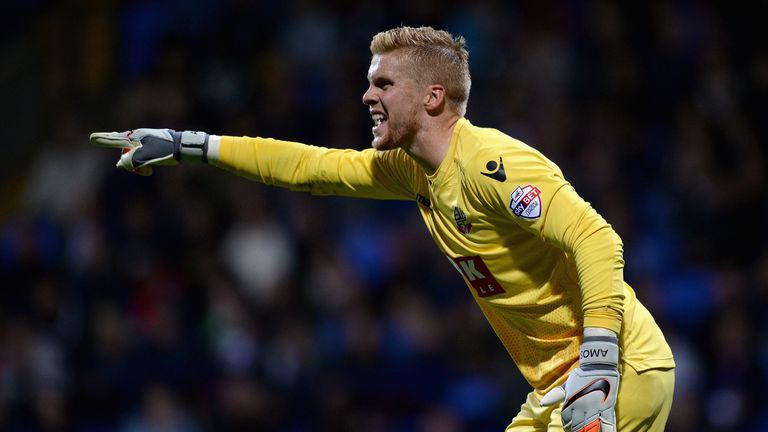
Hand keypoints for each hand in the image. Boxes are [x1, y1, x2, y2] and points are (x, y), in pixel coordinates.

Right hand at [90, 128, 208, 175]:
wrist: (183, 146)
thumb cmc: (164, 151)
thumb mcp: (145, 158)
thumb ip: (129, 161)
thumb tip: (119, 164)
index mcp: (134, 137)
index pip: (114, 139)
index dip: (102, 140)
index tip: (91, 138)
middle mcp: (137, 136)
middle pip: (125, 152)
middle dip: (130, 164)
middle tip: (144, 170)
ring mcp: (145, 139)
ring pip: (134, 156)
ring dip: (139, 166)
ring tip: (149, 171)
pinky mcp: (152, 144)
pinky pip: (142, 155)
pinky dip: (144, 163)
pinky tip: (151, 169)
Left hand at [541, 328, 619, 431]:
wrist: (598, 365)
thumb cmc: (582, 376)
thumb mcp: (567, 385)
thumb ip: (556, 395)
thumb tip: (542, 403)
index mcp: (571, 402)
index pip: (566, 421)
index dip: (567, 427)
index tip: (568, 429)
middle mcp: (582, 407)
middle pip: (578, 427)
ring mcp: (596, 408)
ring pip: (591, 428)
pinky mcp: (608, 408)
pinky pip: (608, 425)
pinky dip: (606, 431)